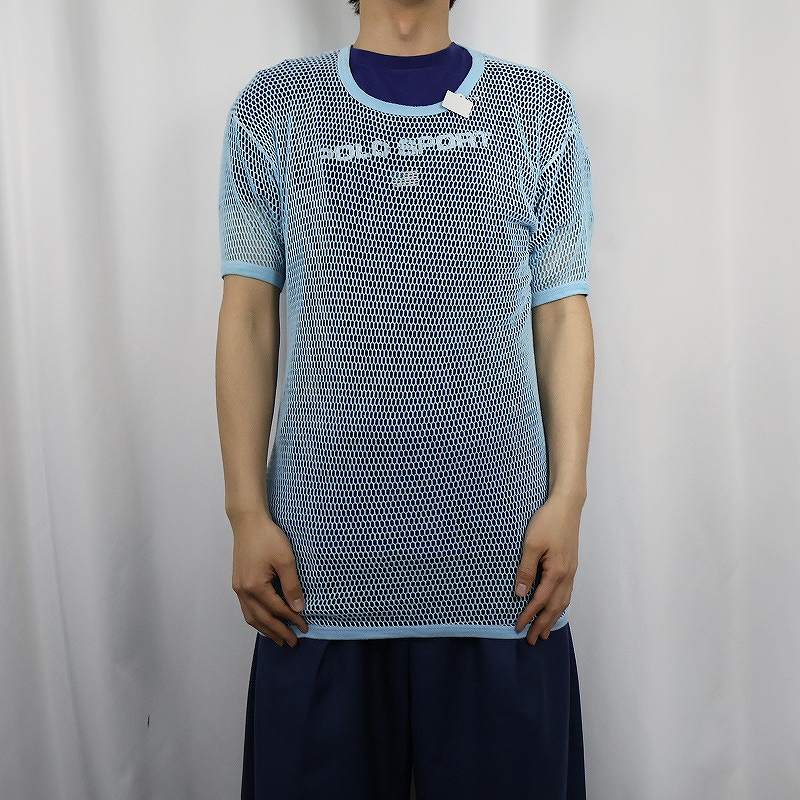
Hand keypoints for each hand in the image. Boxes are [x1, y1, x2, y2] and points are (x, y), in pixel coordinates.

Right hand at [230, 511, 307, 646]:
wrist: (248, 522)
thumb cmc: (268, 537)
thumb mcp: (286, 560)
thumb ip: (292, 585)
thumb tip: (298, 608)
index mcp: (255, 587)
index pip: (277, 610)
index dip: (292, 620)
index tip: (305, 628)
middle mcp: (243, 591)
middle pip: (262, 619)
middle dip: (278, 632)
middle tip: (291, 643)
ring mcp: (238, 587)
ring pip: (251, 616)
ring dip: (265, 629)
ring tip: (278, 638)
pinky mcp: (237, 582)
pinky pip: (246, 608)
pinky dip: (256, 618)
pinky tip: (264, 620)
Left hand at [513, 493, 581, 644]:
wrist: (567, 506)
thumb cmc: (547, 522)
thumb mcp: (531, 544)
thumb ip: (526, 569)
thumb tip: (520, 594)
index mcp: (557, 572)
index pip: (540, 601)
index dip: (528, 616)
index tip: (518, 628)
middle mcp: (567, 575)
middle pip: (555, 607)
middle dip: (543, 624)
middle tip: (533, 640)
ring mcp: (572, 571)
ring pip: (563, 601)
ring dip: (553, 617)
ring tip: (545, 631)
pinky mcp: (571, 565)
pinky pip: (567, 592)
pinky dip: (560, 605)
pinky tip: (556, 607)